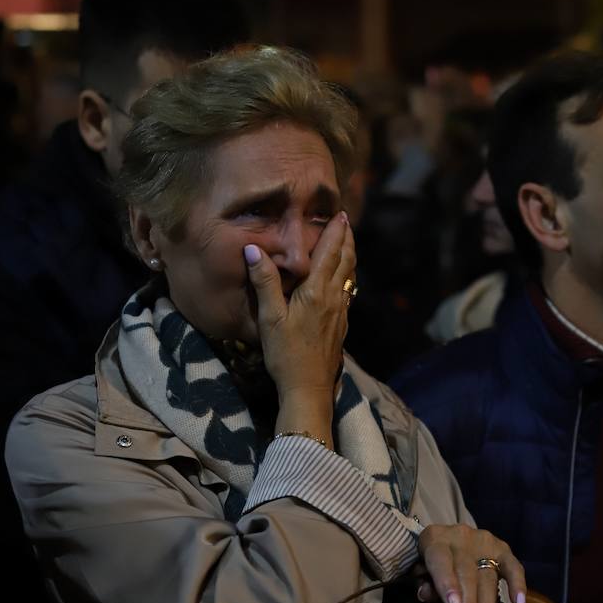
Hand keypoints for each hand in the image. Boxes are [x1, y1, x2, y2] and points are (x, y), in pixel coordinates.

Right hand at [245, 213, 355, 398]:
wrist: (309, 388)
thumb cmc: (286, 353)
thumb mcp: (270, 318)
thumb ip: (265, 282)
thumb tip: (254, 250)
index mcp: (317, 291)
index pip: (330, 253)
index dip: (336, 232)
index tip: (340, 213)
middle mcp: (334, 298)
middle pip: (346, 261)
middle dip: (346, 239)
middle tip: (345, 222)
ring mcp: (340, 313)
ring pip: (348, 276)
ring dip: (348, 257)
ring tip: (345, 244)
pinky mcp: (340, 326)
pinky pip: (346, 292)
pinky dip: (345, 276)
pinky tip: (340, 280)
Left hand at [416, 524, 525, 602]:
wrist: (447, 539)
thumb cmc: (430, 561)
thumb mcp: (419, 569)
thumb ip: (422, 581)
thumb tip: (426, 594)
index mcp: (434, 539)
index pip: (441, 561)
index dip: (448, 584)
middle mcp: (459, 537)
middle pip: (467, 574)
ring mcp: (483, 541)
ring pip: (488, 577)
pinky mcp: (501, 548)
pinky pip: (513, 566)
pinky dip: (517, 583)